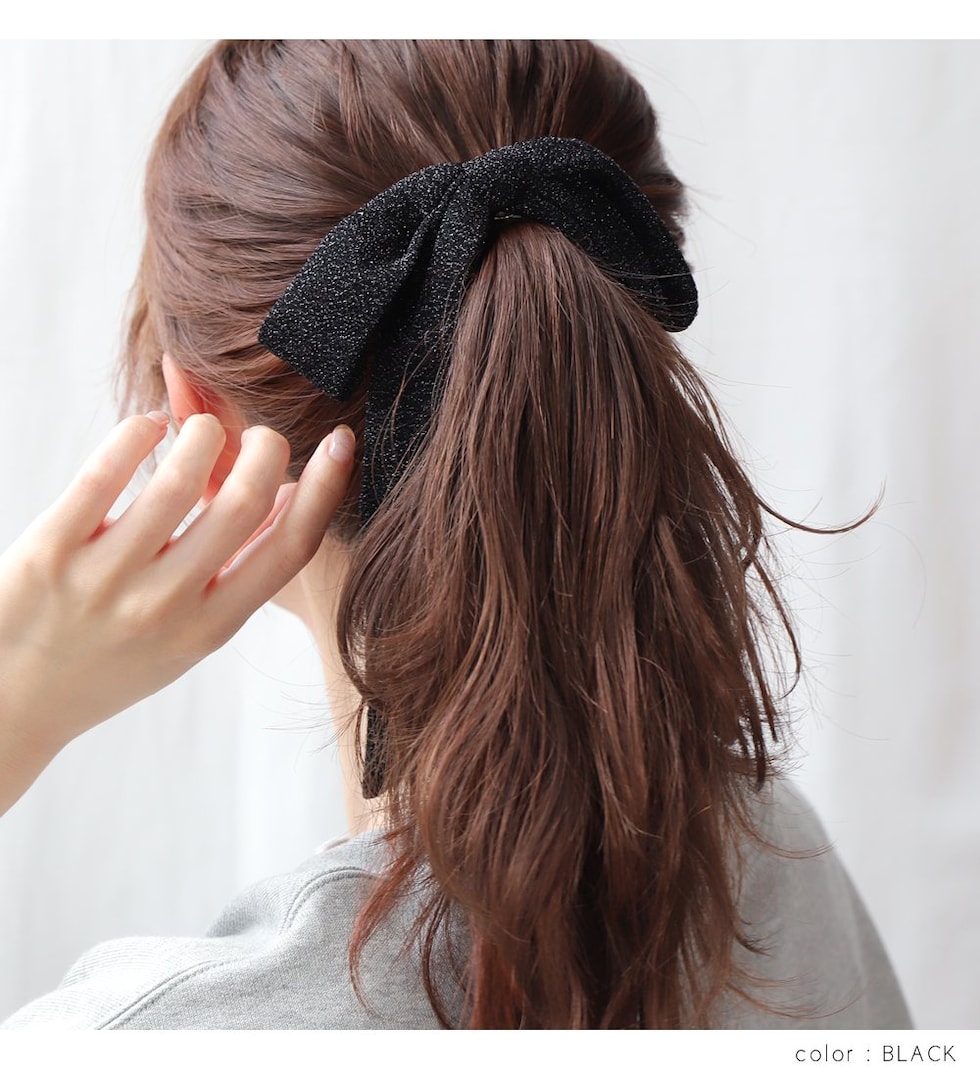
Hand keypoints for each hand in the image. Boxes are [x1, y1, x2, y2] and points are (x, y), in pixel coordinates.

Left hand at [0, 412, 354, 814]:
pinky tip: (148, 426)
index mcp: (210, 627)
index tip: (340, 443)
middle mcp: (165, 604)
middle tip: (257, 434)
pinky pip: (105, 472)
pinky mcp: (50, 550)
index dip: (324, 490)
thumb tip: (282, 495)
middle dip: (264, 448)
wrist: (15, 700)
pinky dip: (138, 433)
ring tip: (199, 429)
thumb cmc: (111, 661)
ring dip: (202, 433)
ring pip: (179, 479)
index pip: (288, 549)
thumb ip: (235, 577)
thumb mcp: (189, 639)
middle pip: (243, 504)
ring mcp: (106, 578)